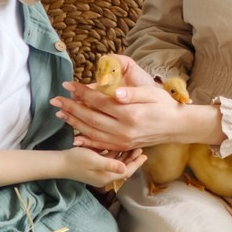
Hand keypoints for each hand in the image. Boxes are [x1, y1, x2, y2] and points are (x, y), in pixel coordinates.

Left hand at [55, 77, 188, 150]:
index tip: (68, 84)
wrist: (176, 126)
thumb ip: (132, 93)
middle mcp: (124, 130)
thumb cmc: (164, 105)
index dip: (82, 92)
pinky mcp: (122, 146)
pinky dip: (86, 141)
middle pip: (91, 117)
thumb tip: (115, 93)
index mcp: (130, 114)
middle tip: (56, 99)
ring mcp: (122, 141)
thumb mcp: (151, 93)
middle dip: (71, 107)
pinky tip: (74, 136)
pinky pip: (100, 145)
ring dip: (74, 123)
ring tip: (60, 114)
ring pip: (92, 132)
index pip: (99, 101)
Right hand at [59, 145, 145, 187]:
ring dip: (124, 156)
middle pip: (122, 168)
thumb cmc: (76, 160)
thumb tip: (126, 168)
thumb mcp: (94, 160)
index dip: (136, 163)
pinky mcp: (94, 166)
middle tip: (141, 148)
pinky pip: (108, 161)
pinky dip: (115, 154)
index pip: (126, 171)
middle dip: (132, 159)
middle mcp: (104, 176)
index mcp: (106, 176)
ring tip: (133, 146)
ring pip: (116, 164)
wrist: (59, 163)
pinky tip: (118, 146)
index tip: (145, 155)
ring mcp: (98, 172)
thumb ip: (110, 164)